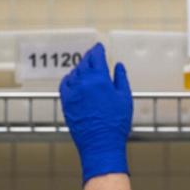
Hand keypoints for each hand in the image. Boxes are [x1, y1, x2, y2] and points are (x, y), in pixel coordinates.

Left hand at [60, 42, 132, 183]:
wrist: (100, 143)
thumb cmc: (116, 122)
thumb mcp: (125, 98)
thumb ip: (121, 79)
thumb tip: (118, 66)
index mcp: (99, 79)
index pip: (96, 58)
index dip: (98, 50)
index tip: (99, 46)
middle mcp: (83, 82)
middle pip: (84, 63)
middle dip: (89, 57)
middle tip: (93, 53)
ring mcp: (72, 92)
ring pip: (74, 73)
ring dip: (80, 67)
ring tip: (85, 66)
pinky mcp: (66, 102)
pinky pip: (65, 84)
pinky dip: (69, 78)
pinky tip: (73, 78)